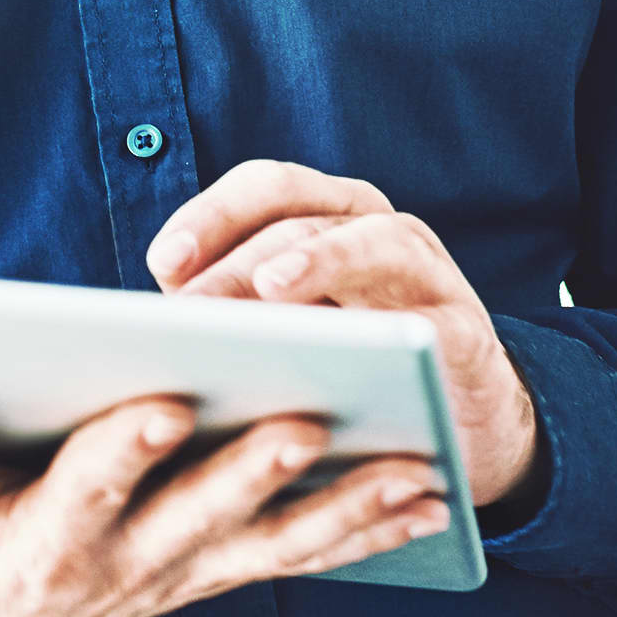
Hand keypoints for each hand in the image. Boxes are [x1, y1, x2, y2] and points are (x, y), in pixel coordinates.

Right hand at [0, 393, 453, 616]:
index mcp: (46, 542)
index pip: (85, 491)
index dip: (120, 452)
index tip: (155, 404)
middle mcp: (125, 564)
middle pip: (197, 514)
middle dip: (253, 469)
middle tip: (306, 420)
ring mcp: (178, 574)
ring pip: (271, 541)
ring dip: (344, 508)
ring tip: (413, 470)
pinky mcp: (212, 573)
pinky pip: (296, 555)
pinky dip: (362, 531)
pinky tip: (424, 500)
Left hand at [147, 161, 541, 518]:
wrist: (458, 428)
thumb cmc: (351, 371)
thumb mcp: (287, 333)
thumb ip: (232, 313)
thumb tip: (150, 326)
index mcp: (326, 216)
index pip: (265, 188)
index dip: (211, 216)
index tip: (162, 263)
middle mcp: (377, 227)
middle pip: (300, 219)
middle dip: (240, 261)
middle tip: (192, 306)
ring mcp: (428, 272)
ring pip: (372, 243)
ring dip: (318, 259)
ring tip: (271, 288)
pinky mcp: (467, 331)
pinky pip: (433, 319)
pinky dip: (398, 324)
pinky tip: (361, 344)